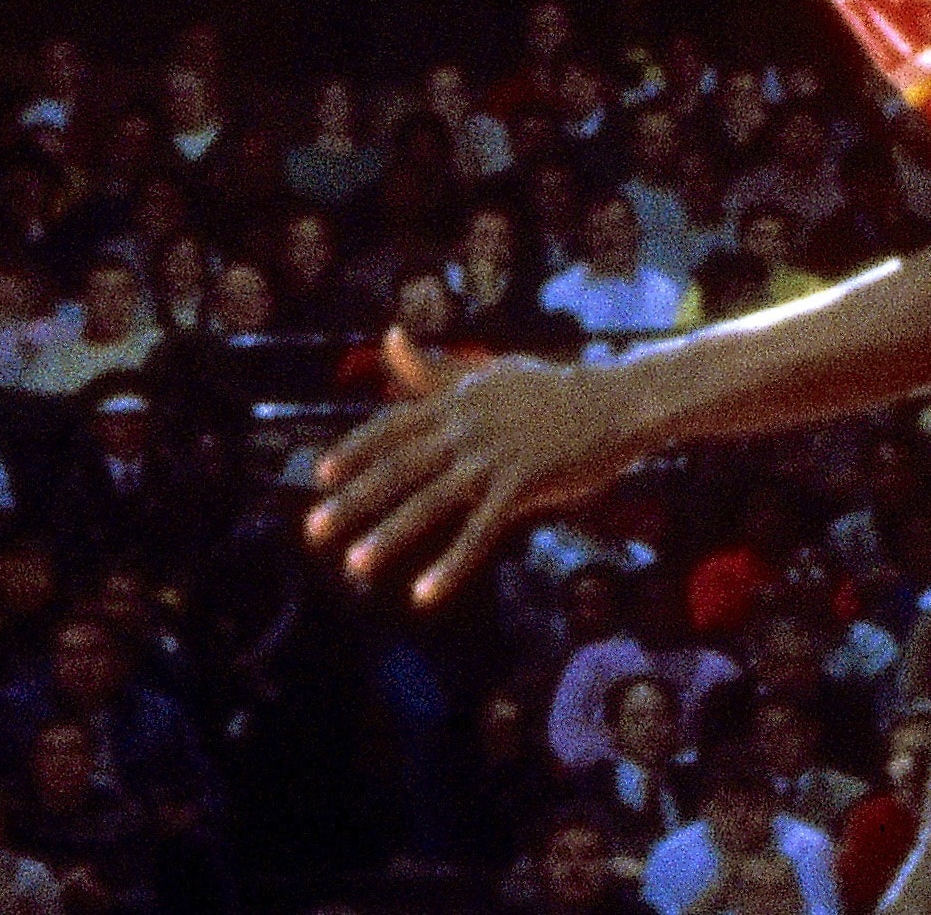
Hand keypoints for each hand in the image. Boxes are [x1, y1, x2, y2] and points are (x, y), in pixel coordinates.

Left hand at [306, 327, 647, 605]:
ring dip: (388, 536)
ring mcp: (492, 456)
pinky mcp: (522, 485)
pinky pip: (478, 532)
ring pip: (428, 500)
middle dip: (352, 500)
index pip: (391, 425)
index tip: (320, 477)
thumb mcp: (490, 373)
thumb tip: (388, 336)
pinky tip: (423, 593)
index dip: (354, 451)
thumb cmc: (552, 391)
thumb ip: (436, 369)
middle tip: (313, 531)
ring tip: (354, 565)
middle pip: (397, 465)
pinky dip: (449, 565)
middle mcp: (465, 425)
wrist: (617, 403)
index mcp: (456, 399)